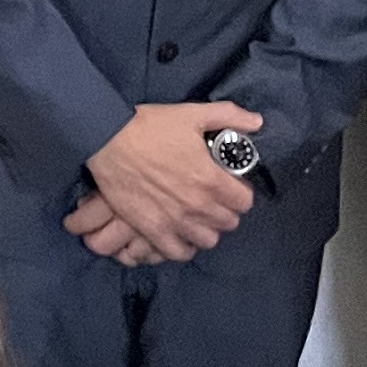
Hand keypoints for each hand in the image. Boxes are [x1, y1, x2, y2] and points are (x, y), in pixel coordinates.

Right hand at [64, 101, 257, 264]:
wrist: (109, 139)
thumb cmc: (151, 126)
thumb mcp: (192, 113)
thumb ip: (229, 117)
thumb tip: (258, 122)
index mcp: (212, 179)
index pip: (245, 202)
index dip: (239, 192)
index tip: (229, 184)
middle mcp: (198, 206)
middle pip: (229, 222)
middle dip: (225, 209)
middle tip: (212, 197)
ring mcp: (176, 222)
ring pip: (208, 240)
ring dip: (206, 228)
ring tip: (197, 215)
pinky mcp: (153, 231)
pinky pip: (180, 252)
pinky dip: (183, 245)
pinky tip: (180, 232)